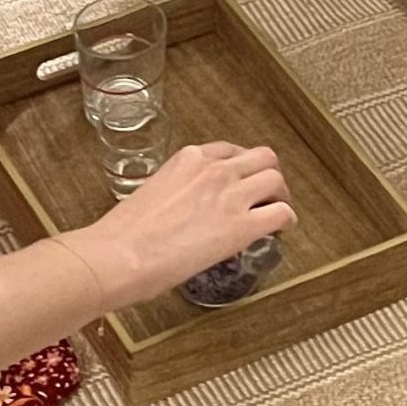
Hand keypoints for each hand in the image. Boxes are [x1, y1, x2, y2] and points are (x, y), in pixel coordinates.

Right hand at [67, 142, 293, 307]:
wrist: (120, 254)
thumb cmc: (124, 233)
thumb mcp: (151, 193)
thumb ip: (175, 192)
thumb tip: (182, 209)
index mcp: (189, 158)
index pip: (229, 151)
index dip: (241, 166)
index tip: (241, 179)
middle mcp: (215, 170)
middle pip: (262, 157)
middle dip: (267, 174)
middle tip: (267, 192)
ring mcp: (231, 196)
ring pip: (275, 180)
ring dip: (280, 195)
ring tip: (277, 210)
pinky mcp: (242, 227)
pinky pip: (281, 214)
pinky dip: (286, 220)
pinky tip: (282, 229)